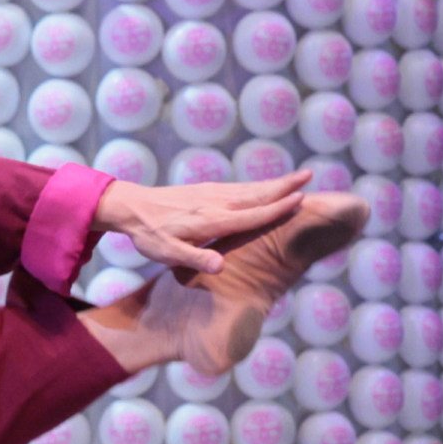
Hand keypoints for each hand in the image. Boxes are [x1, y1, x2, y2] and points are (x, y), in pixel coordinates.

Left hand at [94, 169, 310, 276]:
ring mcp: (212, 194)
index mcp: (212, 220)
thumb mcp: (167, 253)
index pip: (252, 214)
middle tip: (310, 176)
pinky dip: (258, 185)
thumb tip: (220, 267)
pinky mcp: (207, 190)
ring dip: (275, 183)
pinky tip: (266, 186)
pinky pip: (239, 187)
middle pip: (257, 194)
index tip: (300, 198)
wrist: (131, 207)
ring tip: (298, 177)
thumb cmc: (150, 235)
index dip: (277, 208)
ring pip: (250, 188)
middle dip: (284, 186)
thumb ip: (195, 259)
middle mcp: (216, 203)